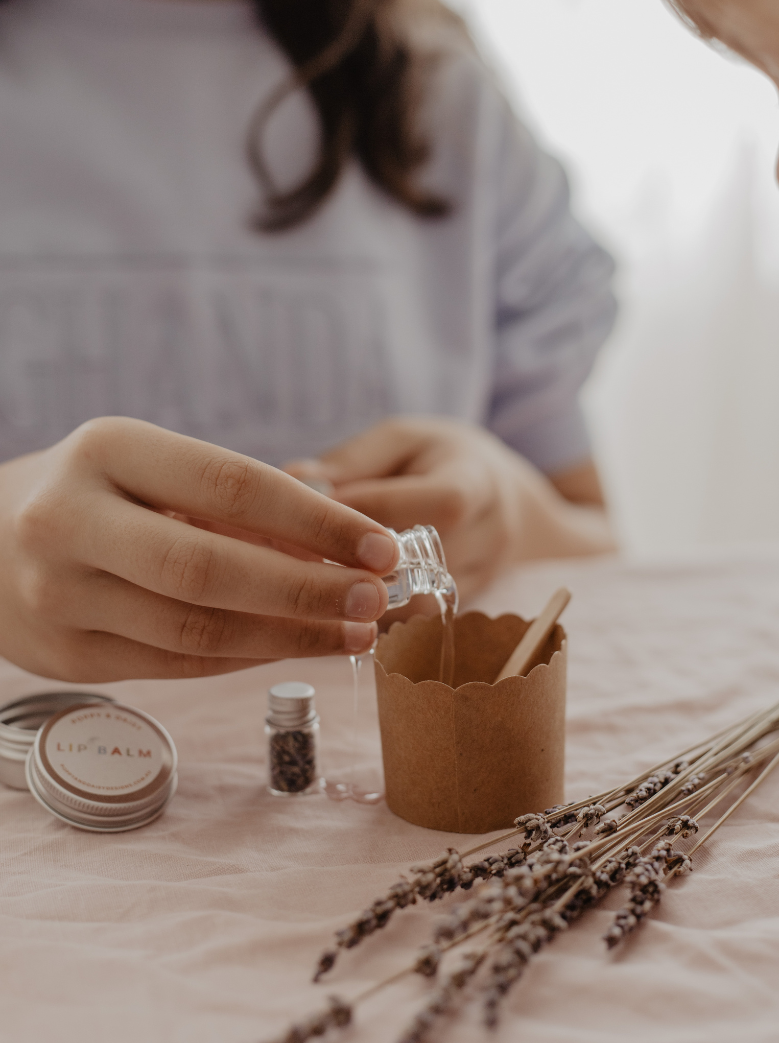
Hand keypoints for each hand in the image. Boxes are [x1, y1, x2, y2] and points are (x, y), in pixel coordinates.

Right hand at [0, 418, 398, 681]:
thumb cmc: (93, 494)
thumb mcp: (147, 468)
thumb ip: (230, 505)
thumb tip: (339, 549)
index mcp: (105, 450)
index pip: (232, 485)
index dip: (317, 520)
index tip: (381, 545)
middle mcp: (71, 521)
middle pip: (210, 568)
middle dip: (308, 588)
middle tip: (375, 598)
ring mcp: (61, 595)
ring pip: (196, 629)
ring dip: (288, 635)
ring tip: (352, 631)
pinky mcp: (67, 654)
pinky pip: (177, 664)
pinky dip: (247, 657)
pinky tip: (295, 645)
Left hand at [285, 416, 613, 600]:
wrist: (497, 497)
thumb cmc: (437, 459)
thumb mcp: (401, 440)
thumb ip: (353, 461)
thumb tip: (295, 481)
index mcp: (478, 480)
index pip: (438, 504)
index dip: (373, 510)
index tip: (309, 510)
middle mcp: (492, 536)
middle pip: (429, 563)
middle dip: (361, 562)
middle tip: (299, 555)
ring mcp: (483, 580)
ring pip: (421, 605)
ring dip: (364, 598)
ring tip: (311, 581)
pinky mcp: (463, 612)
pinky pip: (415, 625)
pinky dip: (373, 617)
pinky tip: (335, 602)